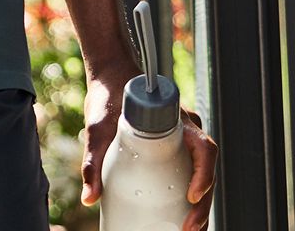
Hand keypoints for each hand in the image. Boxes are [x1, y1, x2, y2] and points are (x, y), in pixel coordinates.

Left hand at [81, 68, 217, 229]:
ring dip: (200, 204)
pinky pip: (191, 170)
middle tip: (188, 228)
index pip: (204, 149)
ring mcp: (184, 139)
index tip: (191, 197)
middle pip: (205, 169)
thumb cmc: (107, 98)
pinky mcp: (175, 147)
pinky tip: (181, 216)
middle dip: (203, 204)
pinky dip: (191, 195)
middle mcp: (188, 130)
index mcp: (177, 120)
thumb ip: (91, 162)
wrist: (110, 78)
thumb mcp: (97, 130)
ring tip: (189, 229)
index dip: (204, 175)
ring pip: (201, 173)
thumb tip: (89, 199)